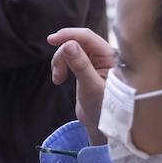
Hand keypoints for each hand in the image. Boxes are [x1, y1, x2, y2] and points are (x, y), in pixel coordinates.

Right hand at [47, 27, 116, 146]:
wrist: (101, 127)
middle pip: (76, 42)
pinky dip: (61, 66)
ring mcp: (93, 61)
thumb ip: (81, 65)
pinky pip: (69, 58)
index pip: (87, 37)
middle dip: (62, 55)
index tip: (51, 40)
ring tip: (57, 80)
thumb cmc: (103, 109)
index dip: (69, 35)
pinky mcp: (85, 67)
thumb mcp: (91, 87)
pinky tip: (59, 79)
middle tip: (57, 75)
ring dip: (59, 62)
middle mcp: (103, 55)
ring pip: (70, 50)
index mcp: (110, 56)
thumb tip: (69, 45)